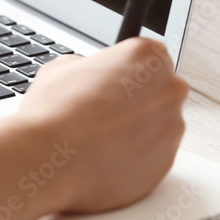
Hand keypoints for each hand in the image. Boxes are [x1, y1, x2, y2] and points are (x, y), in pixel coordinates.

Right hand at [17, 38, 188, 212]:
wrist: (47, 158)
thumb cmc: (55, 112)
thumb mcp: (63, 67)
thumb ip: (89, 65)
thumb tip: (89, 73)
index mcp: (151, 57)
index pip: (149, 58)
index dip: (126, 70)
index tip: (112, 82)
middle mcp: (170, 90)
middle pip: (161, 90)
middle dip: (138, 100)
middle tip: (104, 111)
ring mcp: (172, 128)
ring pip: (159, 126)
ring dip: (138, 130)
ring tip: (101, 138)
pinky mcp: (167, 162)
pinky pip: (154, 155)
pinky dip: (136, 157)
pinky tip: (107, 156)